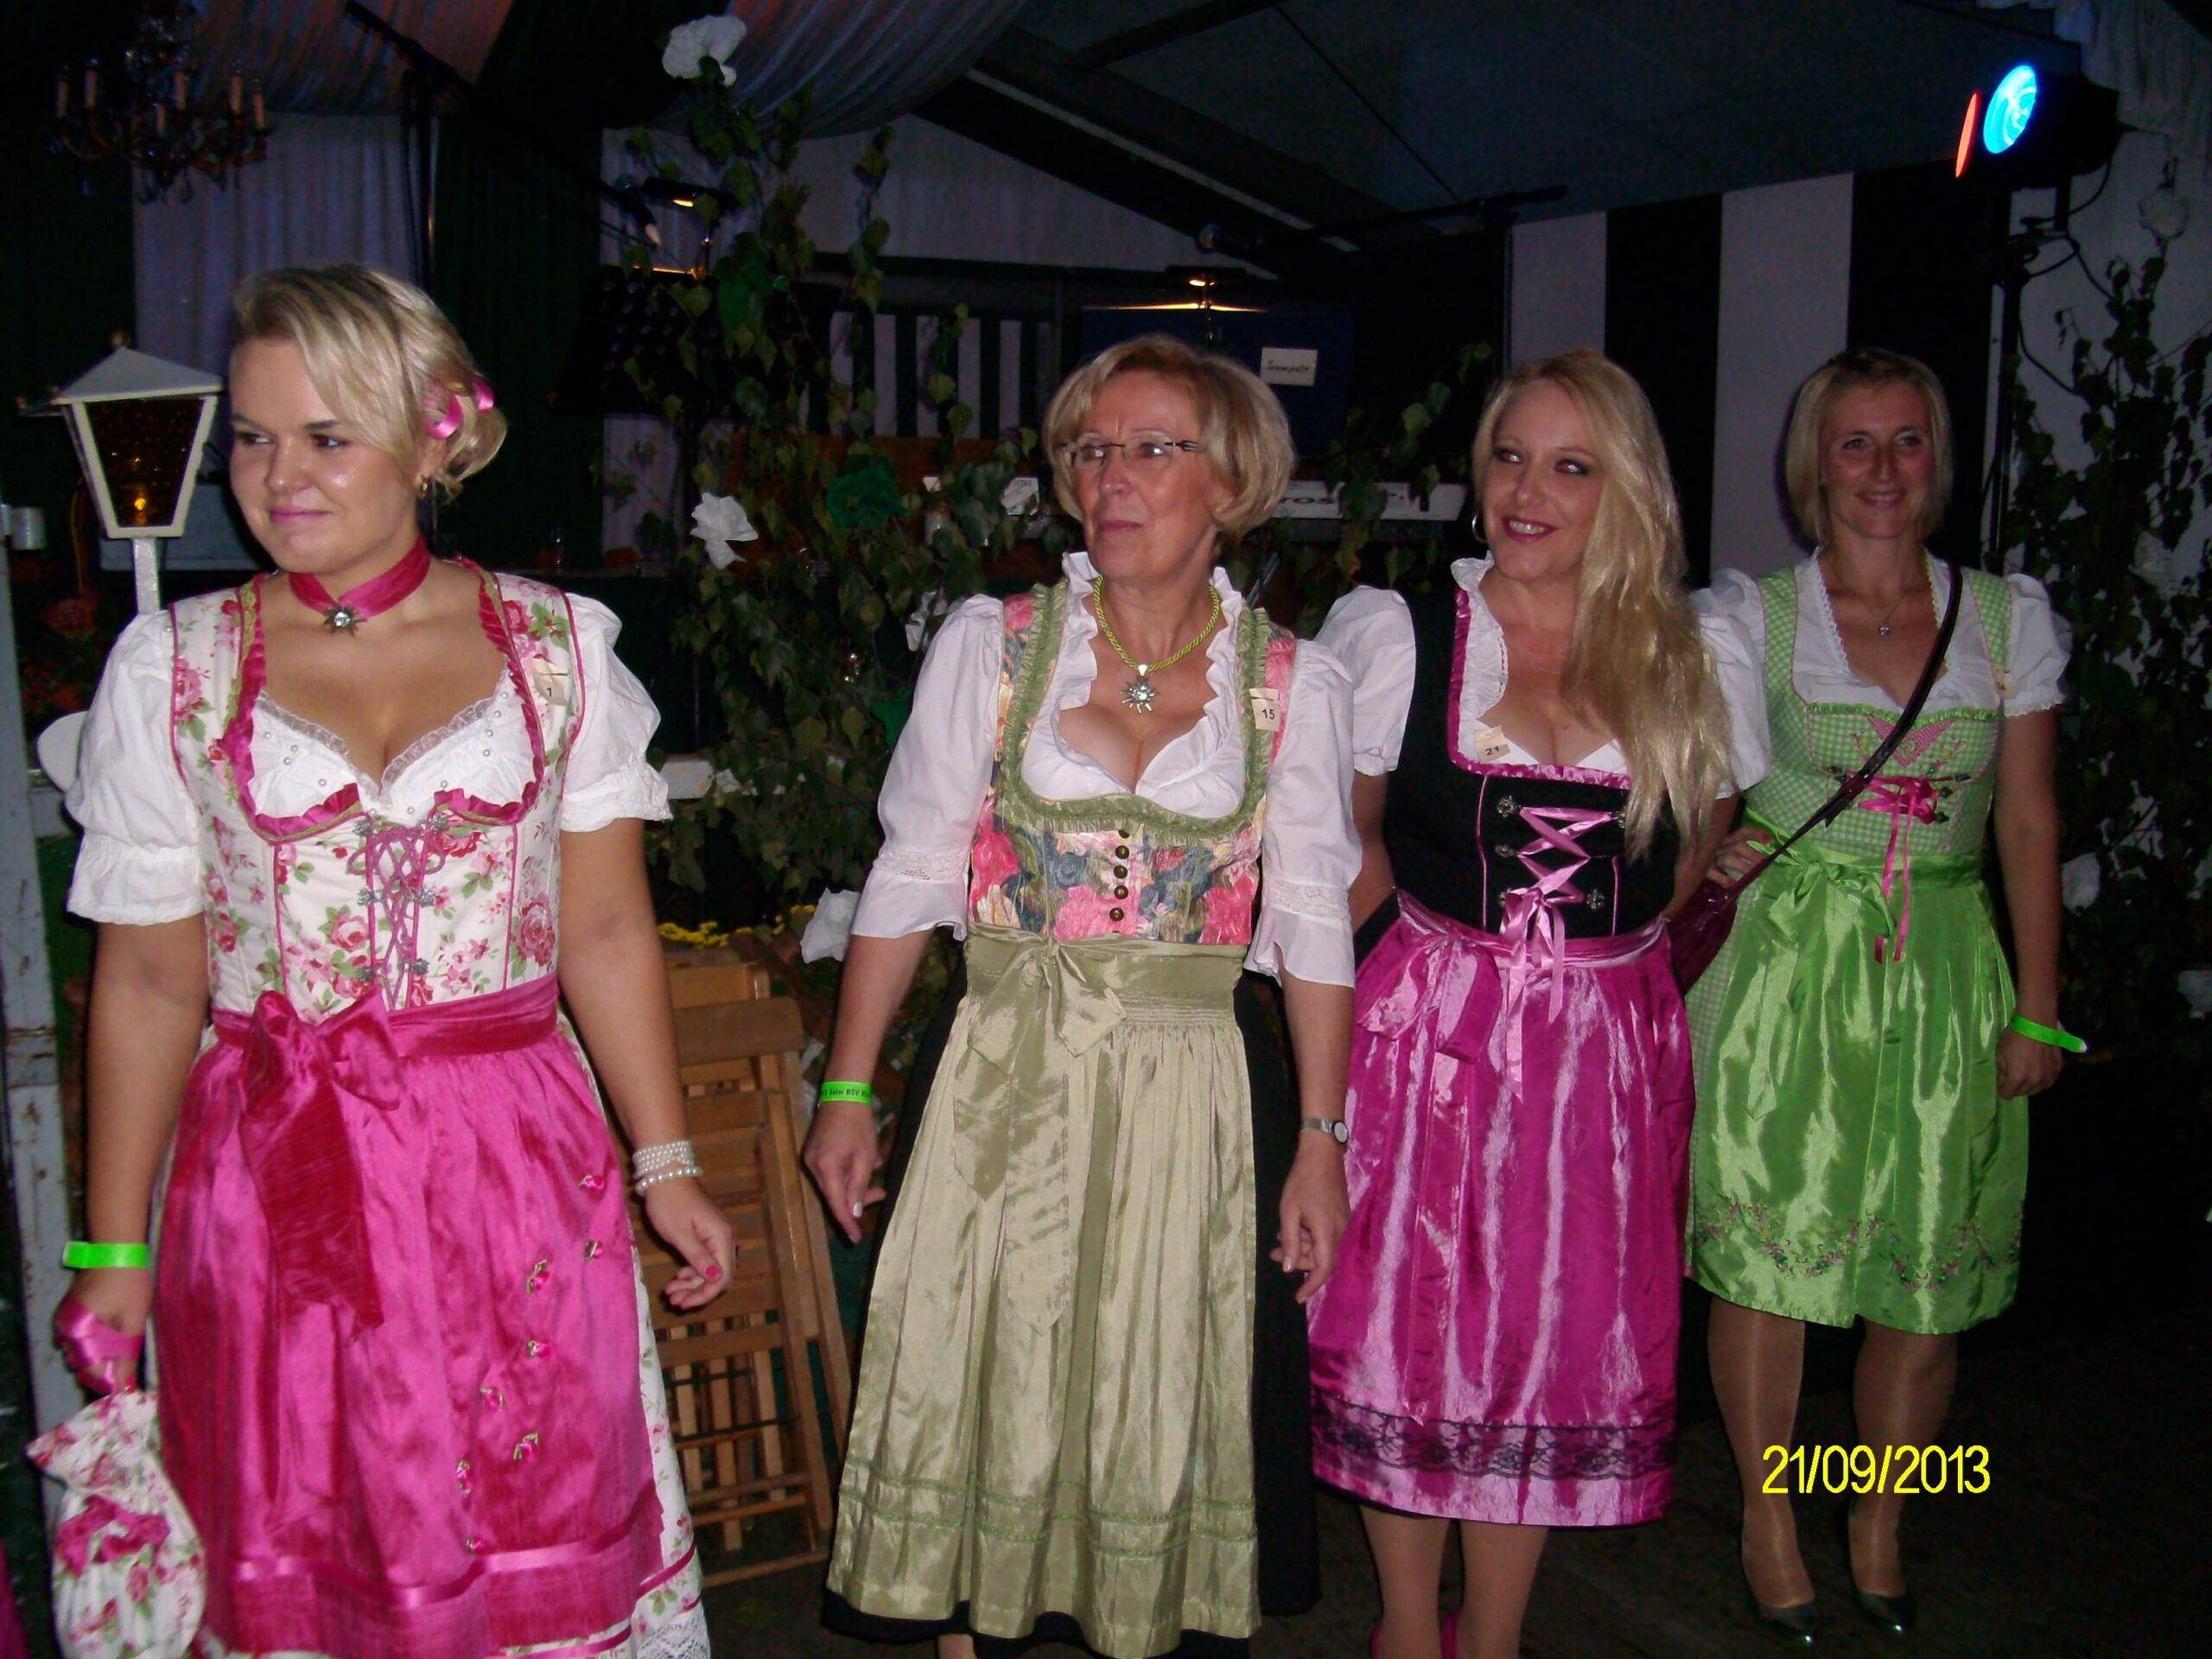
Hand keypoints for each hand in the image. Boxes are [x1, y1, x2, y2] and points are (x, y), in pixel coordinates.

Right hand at [58, 1267, 151, 1392]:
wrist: (116, 1252)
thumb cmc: (128, 1285)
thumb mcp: (132, 1322)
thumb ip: (126, 1356)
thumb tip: (125, 1387)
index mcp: (79, 1333)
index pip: (90, 1369)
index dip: (108, 1380)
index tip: (125, 1387)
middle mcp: (64, 1330)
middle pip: (80, 1362)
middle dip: (101, 1369)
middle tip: (125, 1372)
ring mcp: (64, 1320)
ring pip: (78, 1350)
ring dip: (97, 1355)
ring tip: (120, 1355)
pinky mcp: (69, 1311)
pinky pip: (77, 1336)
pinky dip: (92, 1341)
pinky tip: (111, 1338)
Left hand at [642, 1177, 734, 1309]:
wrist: (665, 1174)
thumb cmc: (670, 1202)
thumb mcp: (680, 1233)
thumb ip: (698, 1257)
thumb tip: (716, 1278)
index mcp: (722, 1237)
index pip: (723, 1276)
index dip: (706, 1294)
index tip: (684, 1304)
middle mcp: (725, 1238)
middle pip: (718, 1275)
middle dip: (697, 1291)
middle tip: (673, 1301)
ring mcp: (717, 1235)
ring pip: (710, 1269)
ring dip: (692, 1284)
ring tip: (670, 1293)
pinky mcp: (707, 1234)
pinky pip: (704, 1259)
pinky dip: (691, 1271)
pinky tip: (677, 1278)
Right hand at [801, 1098, 885, 1243]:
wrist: (843, 1094)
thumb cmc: (858, 1124)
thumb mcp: (865, 1157)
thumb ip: (859, 1186)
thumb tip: (853, 1211)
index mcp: (825, 1168)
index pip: (836, 1204)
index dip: (846, 1223)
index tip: (855, 1239)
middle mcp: (812, 1166)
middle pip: (834, 1194)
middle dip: (857, 1197)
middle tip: (880, 1194)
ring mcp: (810, 1158)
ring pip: (833, 1183)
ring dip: (854, 1183)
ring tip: (876, 1173)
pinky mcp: (813, 1152)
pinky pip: (830, 1171)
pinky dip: (847, 1172)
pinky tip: (864, 1163)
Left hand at [1270, 1134, 1348, 1304]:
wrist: (1322, 1153)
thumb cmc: (1302, 1180)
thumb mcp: (1289, 1211)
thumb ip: (1289, 1241)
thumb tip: (1288, 1267)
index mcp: (1328, 1231)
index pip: (1323, 1268)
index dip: (1311, 1285)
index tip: (1298, 1297)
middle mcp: (1340, 1229)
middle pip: (1320, 1258)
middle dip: (1297, 1259)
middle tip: (1274, 1254)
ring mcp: (1342, 1221)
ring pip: (1321, 1246)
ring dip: (1301, 1246)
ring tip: (1278, 1236)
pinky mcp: (1340, 1213)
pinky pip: (1324, 1234)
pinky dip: (1309, 1236)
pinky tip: (1293, 1226)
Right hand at [1706, 824, 1774, 885]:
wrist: (1685, 867)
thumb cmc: (1711, 858)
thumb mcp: (1724, 851)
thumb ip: (1740, 853)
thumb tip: (1763, 857)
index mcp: (1726, 838)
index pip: (1742, 832)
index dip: (1755, 834)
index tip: (1769, 840)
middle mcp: (1718, 845)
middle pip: (1737, 846)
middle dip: (1752, 854)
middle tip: (1764, 864)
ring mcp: (1709, 857)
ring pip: (1728, 859)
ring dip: (1743, 866)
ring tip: (1754, 875)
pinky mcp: (1702, 869)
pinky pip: (1713, 872)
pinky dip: (1722, 877)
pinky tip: (1732, 883)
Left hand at [1996, 1027, 2065, 1098]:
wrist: (2037, 1024)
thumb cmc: (2015, 1038)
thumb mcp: (2000, 1054)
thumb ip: (2002, 1071)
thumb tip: (2003, 1079)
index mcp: (2017, 1079)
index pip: (2007, 1095)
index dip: (2002, 1088)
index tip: (2001, 1081)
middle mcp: (2034, 1082)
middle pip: (2022, 1093)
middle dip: (2016, 1086)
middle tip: (2013, 1073)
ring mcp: (2048, 1077)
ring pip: (2037, 1089)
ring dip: (2030, 1084)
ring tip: (2027, 1072)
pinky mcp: (2057, 1070)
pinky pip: (2048, 1081)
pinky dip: (2042, 1078)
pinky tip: (2038, 1070)